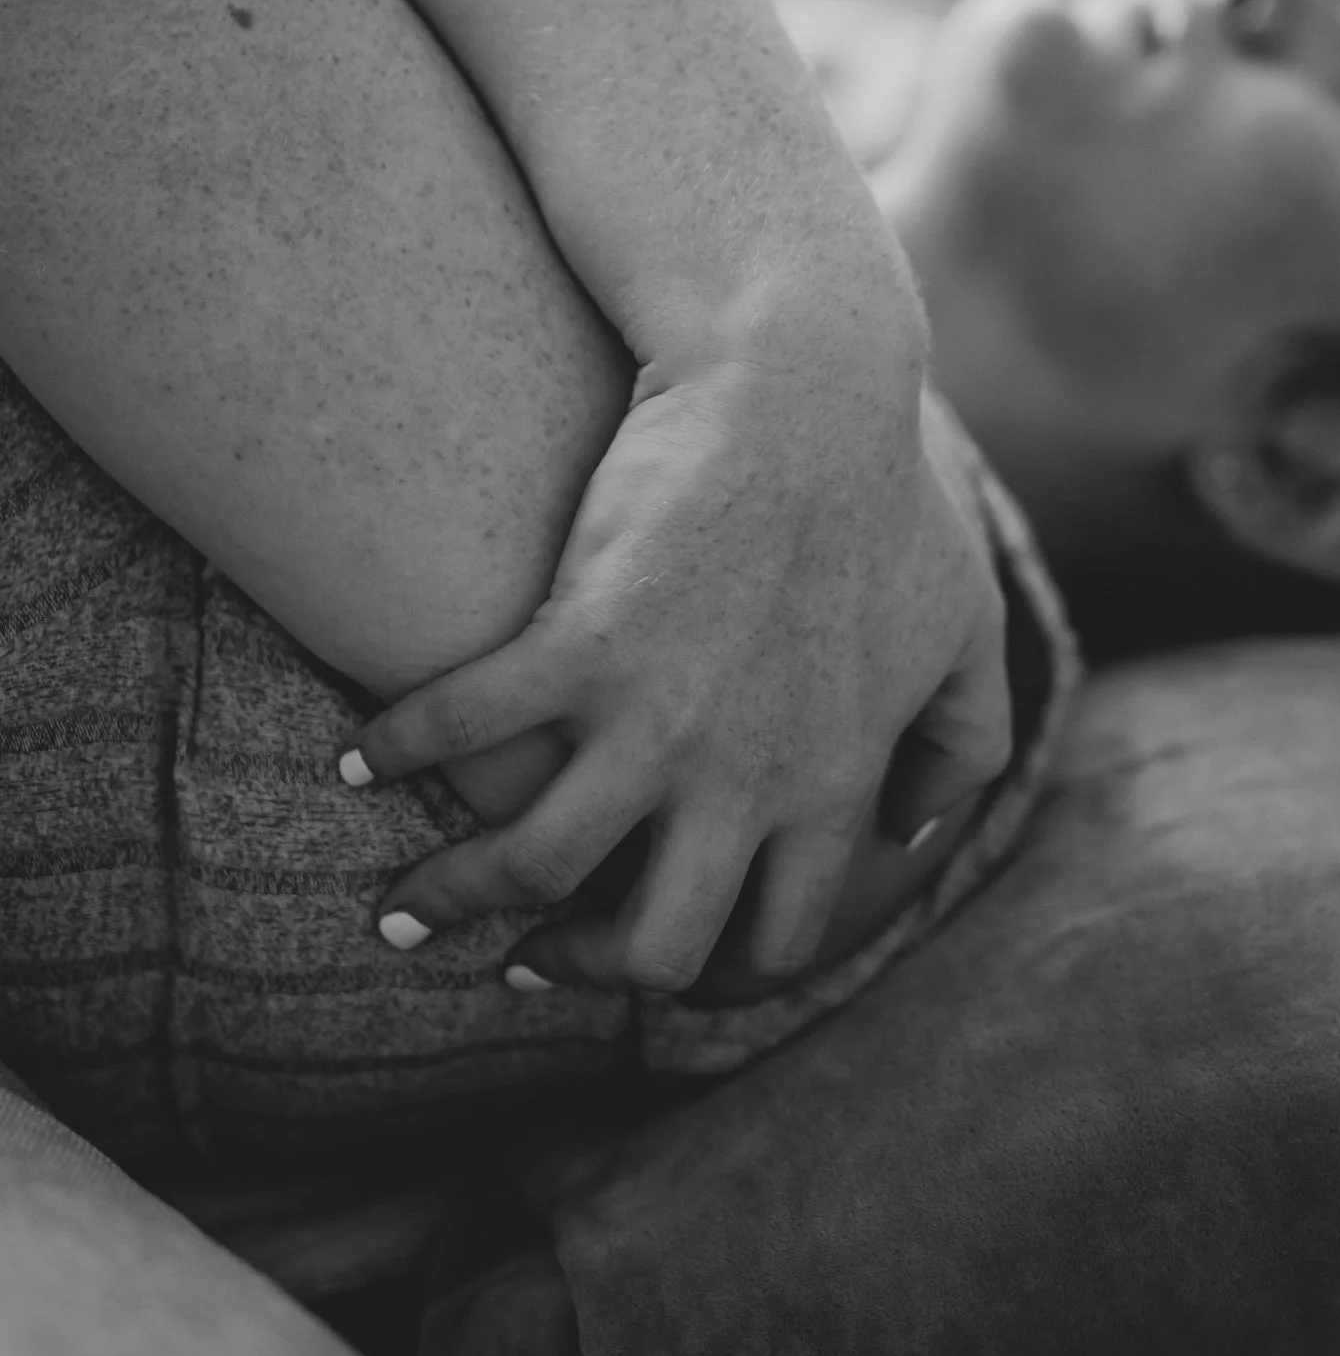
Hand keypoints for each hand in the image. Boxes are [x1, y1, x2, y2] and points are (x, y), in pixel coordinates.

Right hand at [349, 355, 1012, 991]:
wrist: (804, 387)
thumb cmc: (885, 498)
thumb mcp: (963, 628)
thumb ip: (963, 741)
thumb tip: (913, 832)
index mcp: (833, 786)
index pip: (774, 937)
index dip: (710, 964)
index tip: (654, 944)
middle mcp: (745, 779)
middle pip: (656, 945)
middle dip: (583, 968)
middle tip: (534, 951)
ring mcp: (657, 719)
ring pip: (536, 866)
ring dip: (457, 900)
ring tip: (405, 911)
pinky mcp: (581, 642)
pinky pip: (465, 730)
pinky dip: (397, 750)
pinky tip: (359, 758)